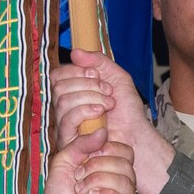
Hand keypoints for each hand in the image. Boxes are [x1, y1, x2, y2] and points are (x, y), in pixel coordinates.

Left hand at [33, 133, 137, 193]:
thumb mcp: (65, 161)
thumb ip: (80, 144)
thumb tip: (102, 132)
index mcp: (114, 170)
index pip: (125, 152)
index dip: (107, 148)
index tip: (87, 156)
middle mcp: (125, 186)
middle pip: (126, 164)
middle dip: (97, 166)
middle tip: (78, 176)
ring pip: (126, 183)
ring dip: (97, 182)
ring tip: (80, 190)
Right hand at [51, 50, 173, 193]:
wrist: (136, 134)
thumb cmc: (127, 110)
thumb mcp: (117, 77)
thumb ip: (98, 61)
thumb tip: (74, 53)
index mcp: (72, 91)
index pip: (58, 75)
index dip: (77, 71)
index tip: (99, 76)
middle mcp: (64, 107)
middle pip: (59, 86)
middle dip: (87, 85)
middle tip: (108, 92)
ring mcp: (64, 124)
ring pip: (62, 101)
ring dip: (90, 98)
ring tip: (109, 104)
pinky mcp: (68, 140)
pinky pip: (66, 119)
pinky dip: (85, 111)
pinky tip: (101, 113)